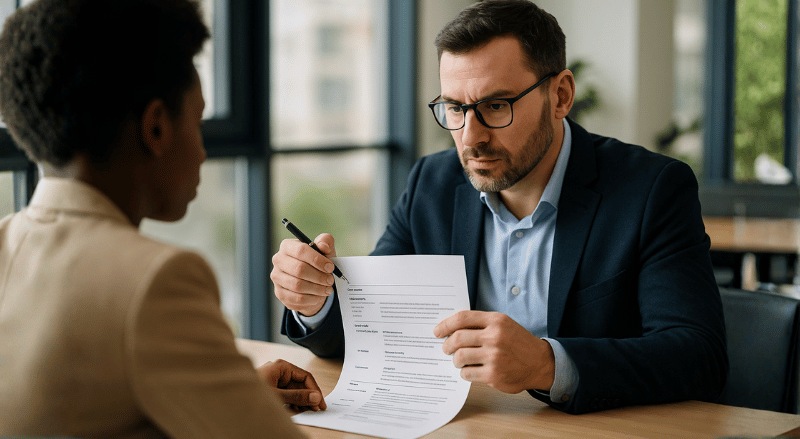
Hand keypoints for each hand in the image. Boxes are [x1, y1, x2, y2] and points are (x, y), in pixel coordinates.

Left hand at [257, 359, 326, 411]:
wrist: (231, 398)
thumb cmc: (250, 393)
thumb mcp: (278, 396)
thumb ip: (298, 396)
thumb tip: (314, 397)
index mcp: (282, 366)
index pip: (305, 376)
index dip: (315, 390)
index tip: (320, 403)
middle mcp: (279, 370)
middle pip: (301, 383)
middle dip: (308, 396)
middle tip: (315, 409)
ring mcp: (275, 378)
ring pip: (295, 389)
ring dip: (301, 401)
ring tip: (306, 411)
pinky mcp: (272, 387)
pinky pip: (287, 393)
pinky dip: (293, 402)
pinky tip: (296, 410)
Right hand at [270, 233, 337, 315]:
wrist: (311, 280)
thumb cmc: (317, 262)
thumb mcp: (325, 250)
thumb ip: (326, 242)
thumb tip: (323, 246)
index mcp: (288, 246)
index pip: (300, 250)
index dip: (317, 260)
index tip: (330, 267)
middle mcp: (279, 260)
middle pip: (299, 269)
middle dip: (319, 276)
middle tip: (330, 280)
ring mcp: (277, 277)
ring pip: (298, 285)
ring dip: (317, 289)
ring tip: (327, 289)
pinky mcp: (279, 293)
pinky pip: (297, 298)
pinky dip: (312, 299)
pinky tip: (320, 296)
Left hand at [433, 310, 554, 393]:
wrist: (540, 363)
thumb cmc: (517, 343)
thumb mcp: (503, 325)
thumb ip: (481, 324)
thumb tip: (451, 329)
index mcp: (496, 321)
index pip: (462, 318)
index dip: (445, 325)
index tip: (437, 331)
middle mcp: (494, 337)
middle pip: (457, 338)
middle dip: (447, 345)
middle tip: (446, 349)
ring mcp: (494, 356)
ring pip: (460, 357)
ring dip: (456, 360)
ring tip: (460, 361)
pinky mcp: (493, 374)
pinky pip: (467, 373)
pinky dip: (465, 372)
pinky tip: (470, 371)